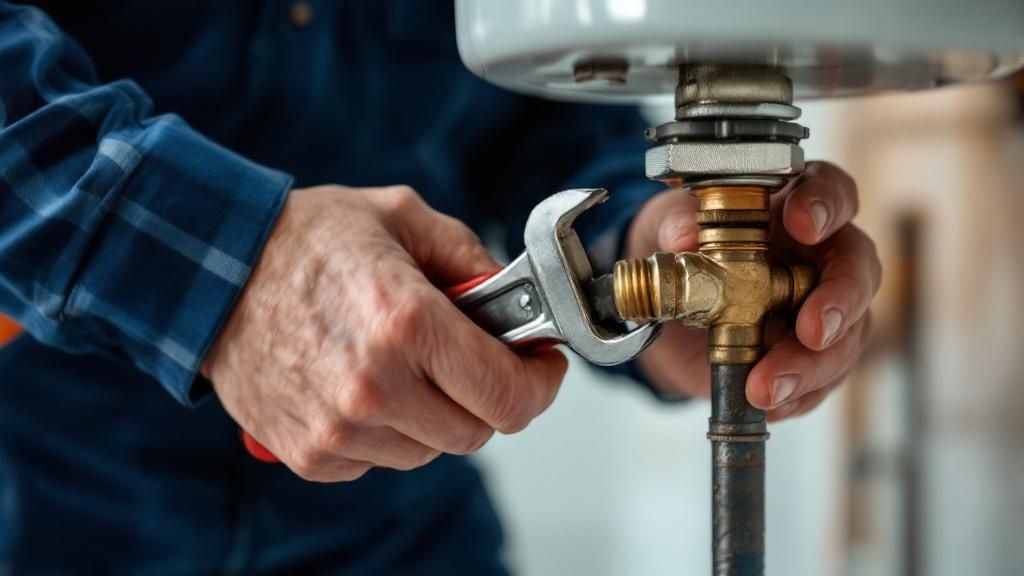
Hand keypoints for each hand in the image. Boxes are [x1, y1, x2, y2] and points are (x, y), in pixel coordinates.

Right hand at [204, 185, 566, 480]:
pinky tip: (366, 384)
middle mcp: (374, 385)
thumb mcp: (399, 216)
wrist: (209, 271)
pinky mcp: (310, 453)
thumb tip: (508, 295)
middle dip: (488, 395)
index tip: (539, 365)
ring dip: (435, 415)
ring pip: (430, 450)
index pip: (508, 395)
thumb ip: (467, 254)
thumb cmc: (300, 240)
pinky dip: (388, 431)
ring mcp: (338, 428)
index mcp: (406, 322)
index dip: (539, 383)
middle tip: (475, 361)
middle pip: (477, 431)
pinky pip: (381, 461)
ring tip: (408, 365)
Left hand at [626, 162, 879, 420]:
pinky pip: (820, 380)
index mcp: (795, 206)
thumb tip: (683, 235)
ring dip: (809, 366)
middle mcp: (822, 255)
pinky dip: (796, 394)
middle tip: (813, 329)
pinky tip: (769, 403)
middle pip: (857, 270)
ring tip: (767, 387)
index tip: (803, 225)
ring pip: (845, 337)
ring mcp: (823, 308)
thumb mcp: (666, 228)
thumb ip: (674, 223)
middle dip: (840, 302)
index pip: (832, 193)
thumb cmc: (681, 249)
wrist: (665, 311)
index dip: (826, 206)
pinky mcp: (811, 356)